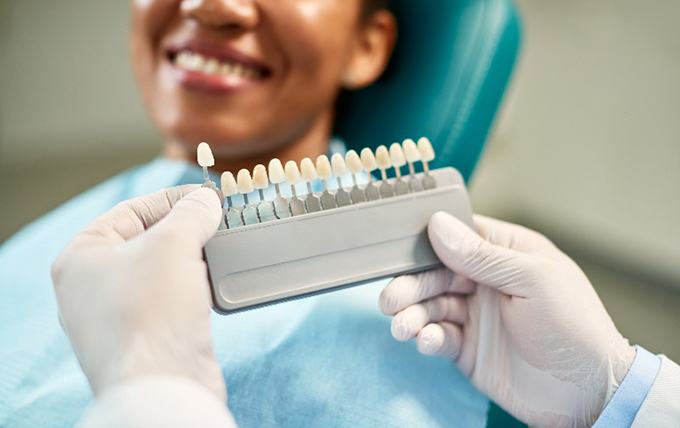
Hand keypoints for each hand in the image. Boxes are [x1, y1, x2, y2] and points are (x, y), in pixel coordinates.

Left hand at [51, 186, 225, 400]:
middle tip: (216, 222)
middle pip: (146, 241)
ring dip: (191, 261)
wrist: (163, 385)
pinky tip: (212, 286)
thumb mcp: (173, 243)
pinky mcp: (145, 340)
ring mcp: (117, 317)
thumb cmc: (152, 311)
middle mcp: (93, 287)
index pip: (130, 211)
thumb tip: (206, 201)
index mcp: (82, 258)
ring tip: (219, 251)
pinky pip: (170, 302)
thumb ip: (191, 213)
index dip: (171, 199)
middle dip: (184, 230)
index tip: (205, 197)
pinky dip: (191, 290)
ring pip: (160, 273)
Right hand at [379, 212, 634, 426]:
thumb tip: (438, 225)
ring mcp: (475, 315)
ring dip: (412, 313)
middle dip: (411, 284)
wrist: (586, 392)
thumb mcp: (532, 280)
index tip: (399, 247)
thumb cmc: (573, 325)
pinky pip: (437, 336)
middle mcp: (486, 280)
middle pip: (436, 272)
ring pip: (431, 305)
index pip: (458, 235)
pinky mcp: (466, 348)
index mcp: (506, 253)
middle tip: (390, 298)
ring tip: (401, 326)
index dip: (428, 239)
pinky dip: (426, 337)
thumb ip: (482, 255)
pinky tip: (425, 340)